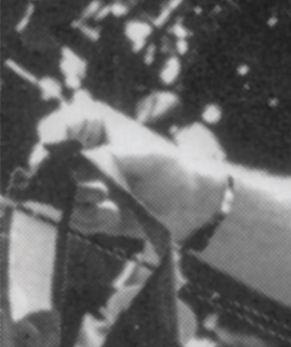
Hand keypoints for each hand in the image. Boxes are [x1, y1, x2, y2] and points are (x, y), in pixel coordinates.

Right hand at [35, 95, 220, 241]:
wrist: (187, 205)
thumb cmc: (170, 169)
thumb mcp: (146, 157)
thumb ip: (114, 157)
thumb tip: (82, 163)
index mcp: (91, 126)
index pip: (56, 128)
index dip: (50, 142)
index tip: (52, 155)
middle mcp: (79, 154)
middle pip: (47, 165)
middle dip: (66, 180)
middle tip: (95, 187)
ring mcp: (80, 184)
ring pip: (58, 196)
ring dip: (81, 202)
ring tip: (110, 200)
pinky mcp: (87, 211)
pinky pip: (75, 219)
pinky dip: (93, 220)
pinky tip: (115, 215)